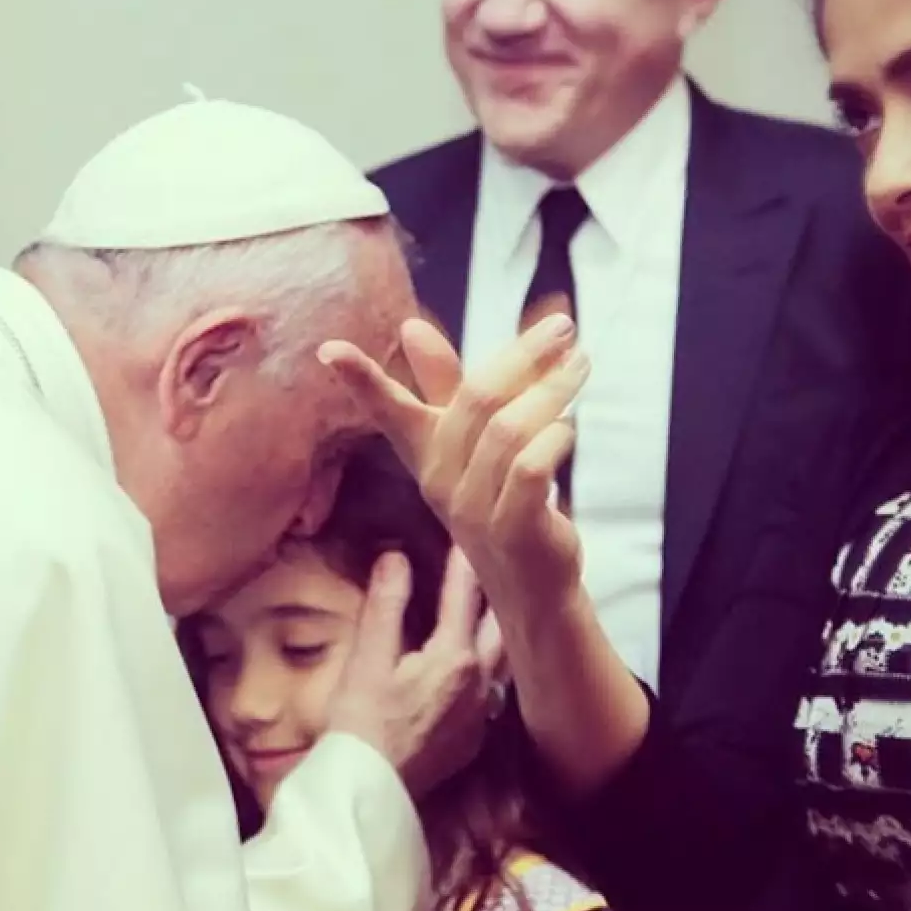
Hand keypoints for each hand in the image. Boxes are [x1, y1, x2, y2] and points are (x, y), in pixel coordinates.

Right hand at [317, 312, 588, 616]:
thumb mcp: (471, 440)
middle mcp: (441, 481)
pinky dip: (556, 438)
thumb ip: (444, 384)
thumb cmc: (499, 501)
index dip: (361, 381)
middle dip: (523, 355)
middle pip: (477, 399)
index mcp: (427, 454)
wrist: (532, 584)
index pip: (389, 412)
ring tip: (581, 365)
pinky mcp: (512, 529)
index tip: (329, 350)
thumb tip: (409, 327)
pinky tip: (569, 428)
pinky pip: (532, 468)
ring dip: (552, 391)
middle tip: (563, 327)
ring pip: (510, 430)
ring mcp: (474, 509)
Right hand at [326, 546, 502, 798]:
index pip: (464, 595)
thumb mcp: (368, 658)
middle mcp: (480, 683)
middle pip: (499, 625)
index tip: (467, 533)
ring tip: (492, 609)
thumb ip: (386, 604)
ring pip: (501, 660)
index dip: (463, 560)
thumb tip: (395, 558)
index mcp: (455, 657)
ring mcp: (480, 714)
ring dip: (497, 631)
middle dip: (496, 594)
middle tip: (491, 566)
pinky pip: (492, 691)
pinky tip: (476, 664)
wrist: (368, 791)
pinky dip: (488, 667)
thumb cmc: (362, 724)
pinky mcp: (473, 739)